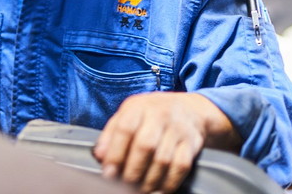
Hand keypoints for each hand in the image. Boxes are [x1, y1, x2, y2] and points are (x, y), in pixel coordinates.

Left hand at [92, 92, 240, 192]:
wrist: (189, 108)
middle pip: (145, 146)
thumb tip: (99, 155)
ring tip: (139, 190)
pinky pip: (180, 167)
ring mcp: (177, 129)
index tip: (108, 172)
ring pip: (162, 159)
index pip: (125, 129)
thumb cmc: (151, 113)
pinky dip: (168, 182)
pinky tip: (158, 188)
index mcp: (138, 106)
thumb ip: (112, 133)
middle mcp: (159, 115)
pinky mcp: (192, 143)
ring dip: (148, 180)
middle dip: (132, 171)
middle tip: (124, 185)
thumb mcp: (129, 113)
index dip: (115, 153)